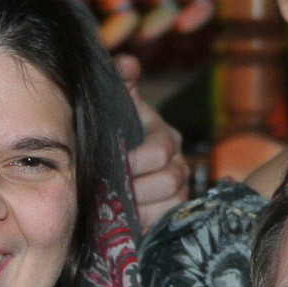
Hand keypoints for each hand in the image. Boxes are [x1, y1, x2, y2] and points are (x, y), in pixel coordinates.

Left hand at [117, 54, 189, 230]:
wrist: (113, 171)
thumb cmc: (113, 136)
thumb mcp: (116, 109)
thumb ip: (120, 84)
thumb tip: (126, 63)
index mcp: (165, 136)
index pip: (160, 150)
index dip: (134, 160)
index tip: (111, 164)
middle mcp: (178, 163)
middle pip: (169, 179)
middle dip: (136, 187)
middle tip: (108, 190)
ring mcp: (179, 190)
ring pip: (168, 203)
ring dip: (139, 207)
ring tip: (115, 206)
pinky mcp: (173, 214)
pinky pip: (165, 222)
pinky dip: (144, 223)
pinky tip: (125, 221)